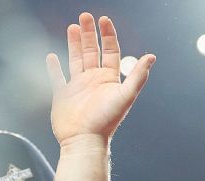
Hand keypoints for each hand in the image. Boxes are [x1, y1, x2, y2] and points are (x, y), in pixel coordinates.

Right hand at [46, 13, 154, 146]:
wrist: (84, 140)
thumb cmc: (105, 121)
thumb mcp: (125, 96)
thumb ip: (137, 76)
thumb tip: (151, 57)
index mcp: (108, 79)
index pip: (110, 51)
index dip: (107, 35)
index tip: (104, 19)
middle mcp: (94, 81)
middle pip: (91, 51)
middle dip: (89, 33)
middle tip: (85, 16)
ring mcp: (77, 87)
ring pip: (76, 59)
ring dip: (74, 43)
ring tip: (72, 27)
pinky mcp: (62, 96)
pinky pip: (57, 78)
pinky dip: (54, 67)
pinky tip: (52, 56)